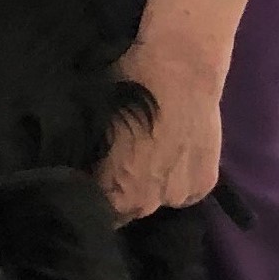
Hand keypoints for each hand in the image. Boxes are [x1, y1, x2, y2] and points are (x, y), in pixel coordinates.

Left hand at [98, 35, 224, 222]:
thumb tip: (74, 168)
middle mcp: (142, 205)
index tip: (91, 177)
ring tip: (152, 153)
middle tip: (121, 160)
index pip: (93, 211)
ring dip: (152, 185)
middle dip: (120, 191)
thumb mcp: (91, 123)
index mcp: (108, 193)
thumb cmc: (125, 86)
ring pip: (156, 200)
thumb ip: (85, 159)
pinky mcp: (203, 185)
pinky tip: (176, 151)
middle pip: (125, 210)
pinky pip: (185, 191)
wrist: (180, 67)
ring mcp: (176, 198)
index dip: (90, 194)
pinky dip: (179, 177)